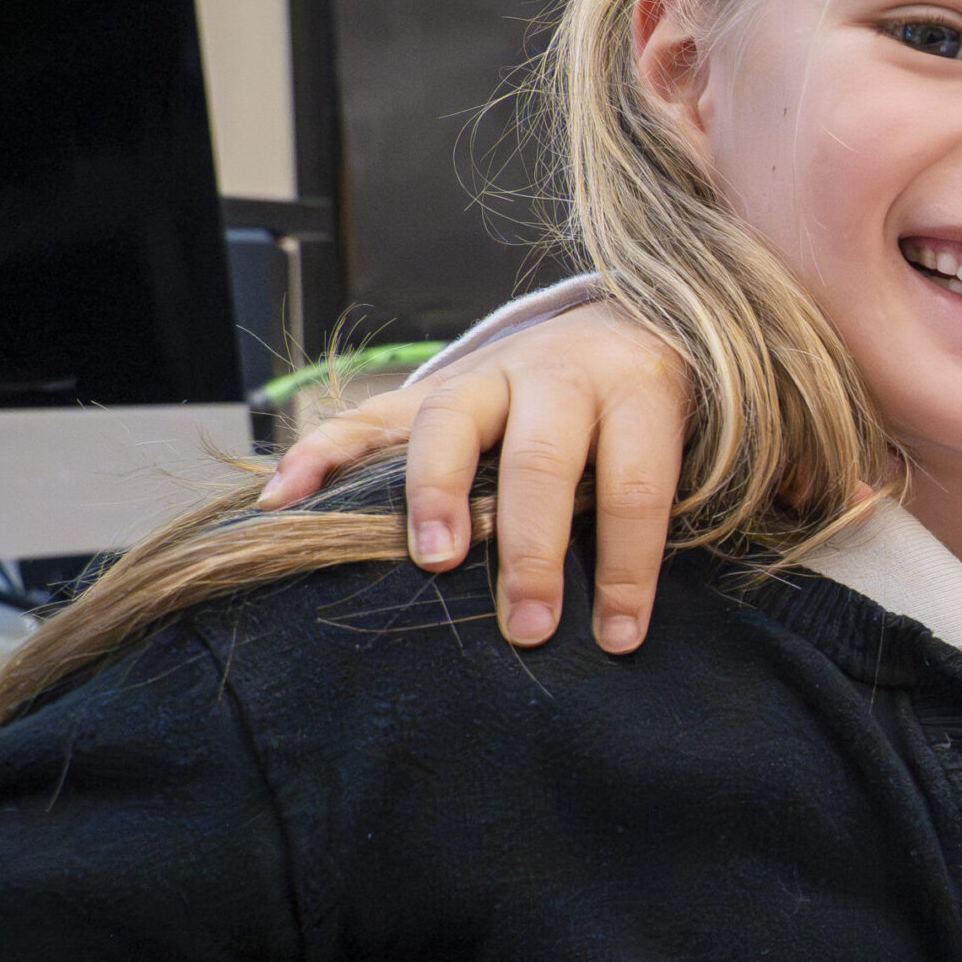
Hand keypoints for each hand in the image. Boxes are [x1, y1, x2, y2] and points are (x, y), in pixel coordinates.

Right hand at [258, 308, 689, 650]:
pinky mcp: (434, 386)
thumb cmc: (647, 414)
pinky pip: (367, 415)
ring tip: (432, 558)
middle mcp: (558, 375)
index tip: (617, 636)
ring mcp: (488, 375)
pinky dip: (322, 452)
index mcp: (636, 392)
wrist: (621, 326)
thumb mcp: (674, 446)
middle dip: (531, 548)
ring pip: (451, 424)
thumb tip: (628, 623)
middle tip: (527, 622)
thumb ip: (647, 512)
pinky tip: (288, 495)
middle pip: (541, 459)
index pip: (633, 487)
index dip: (628, 567)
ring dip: (436, 493)